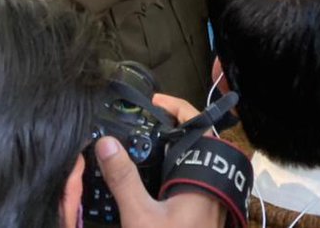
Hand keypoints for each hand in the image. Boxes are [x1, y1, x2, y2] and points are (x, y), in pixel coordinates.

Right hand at [96, 94, 225, 227]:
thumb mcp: (140, 215)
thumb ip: (124, 180)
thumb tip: (107, 144)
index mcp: (205, 173)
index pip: (196, 124)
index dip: (174, 108)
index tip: (151, 102)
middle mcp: (212, 181)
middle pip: (193, 141)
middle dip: (168, 129)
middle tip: (141, 122)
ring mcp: (210, 197)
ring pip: (190, 161)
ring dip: (168, 152)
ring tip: (140, 145)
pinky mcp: (202, 212)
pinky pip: (187, 181)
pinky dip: (169, 173)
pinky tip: (148, 177)